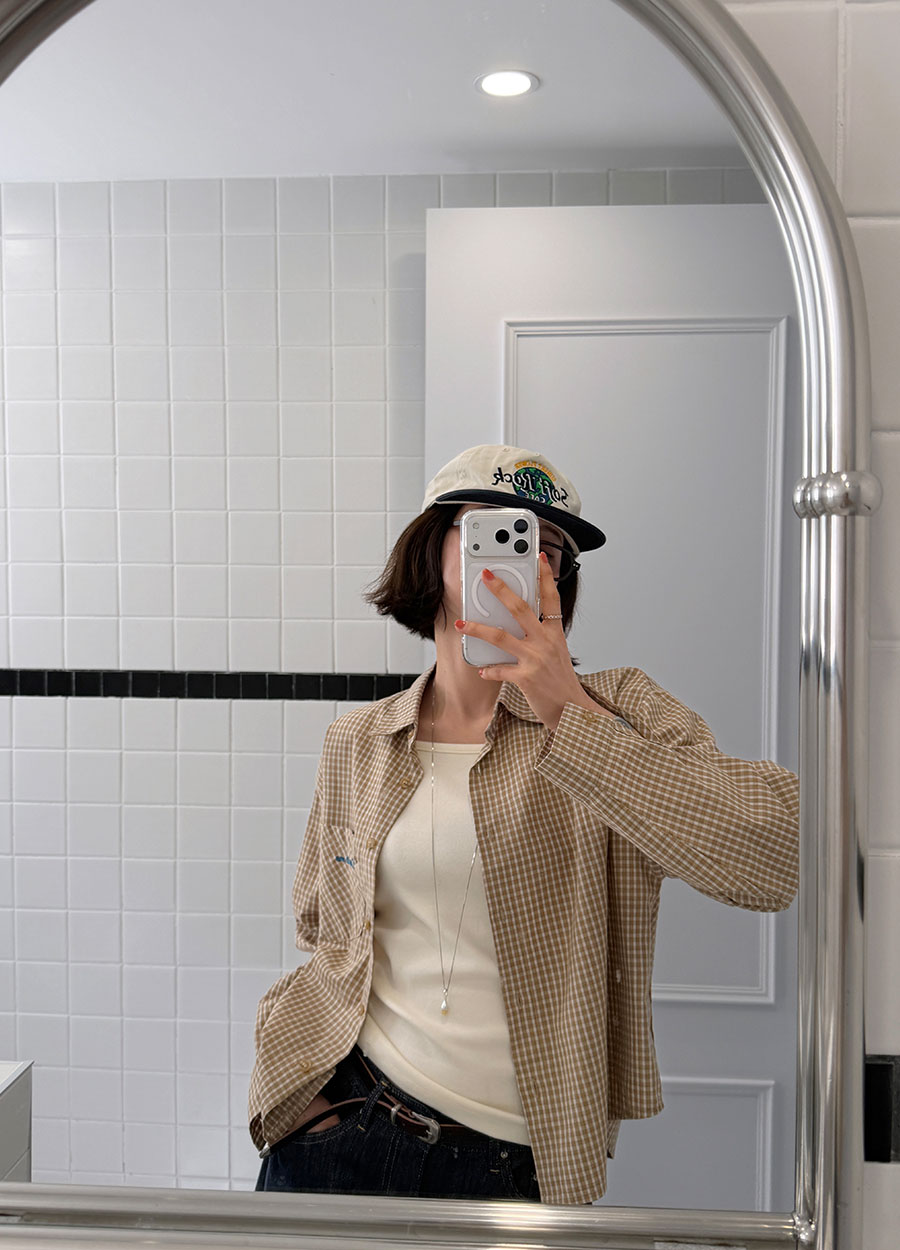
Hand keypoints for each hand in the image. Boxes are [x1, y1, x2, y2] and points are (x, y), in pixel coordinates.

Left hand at [454, 552, 611, 730]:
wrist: (573, 711)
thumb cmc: (562, 682)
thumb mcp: (558, 653)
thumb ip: (543, 636)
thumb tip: (520, 624)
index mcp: (555, 633)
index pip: (552, 598)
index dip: (546, 576)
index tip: (539, 556)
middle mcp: (546, 642)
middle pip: (520, 609)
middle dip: (501, 590)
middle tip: (485, 576)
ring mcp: (535, 659)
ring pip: (501, 637)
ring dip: (477, 628)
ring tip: (461, 623)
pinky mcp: (525, 678)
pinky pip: (500, 670)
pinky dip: (489, 670)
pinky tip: (481, 670)